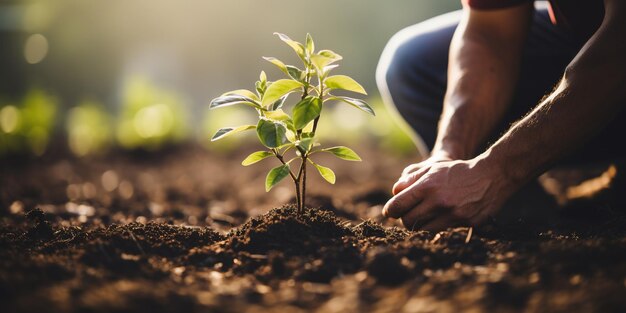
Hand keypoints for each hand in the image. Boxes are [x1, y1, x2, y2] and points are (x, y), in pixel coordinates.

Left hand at [383, 157, 517, 230]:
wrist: (491, 176)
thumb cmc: (457, 171)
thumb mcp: (433, 168)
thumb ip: (411, 178)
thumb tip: (394, 192)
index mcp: (427, 186)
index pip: (398, 205)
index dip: (390, 211)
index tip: (390, 212)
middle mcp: (438, 202)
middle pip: (408, 221)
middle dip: (404, 219)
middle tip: (407, 216)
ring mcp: (452, 214)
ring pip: (423, 230)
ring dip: (419, 226)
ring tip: (422, 218)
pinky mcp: (465, 223)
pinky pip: (442, 231)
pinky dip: (437, 227)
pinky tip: (439, 219)